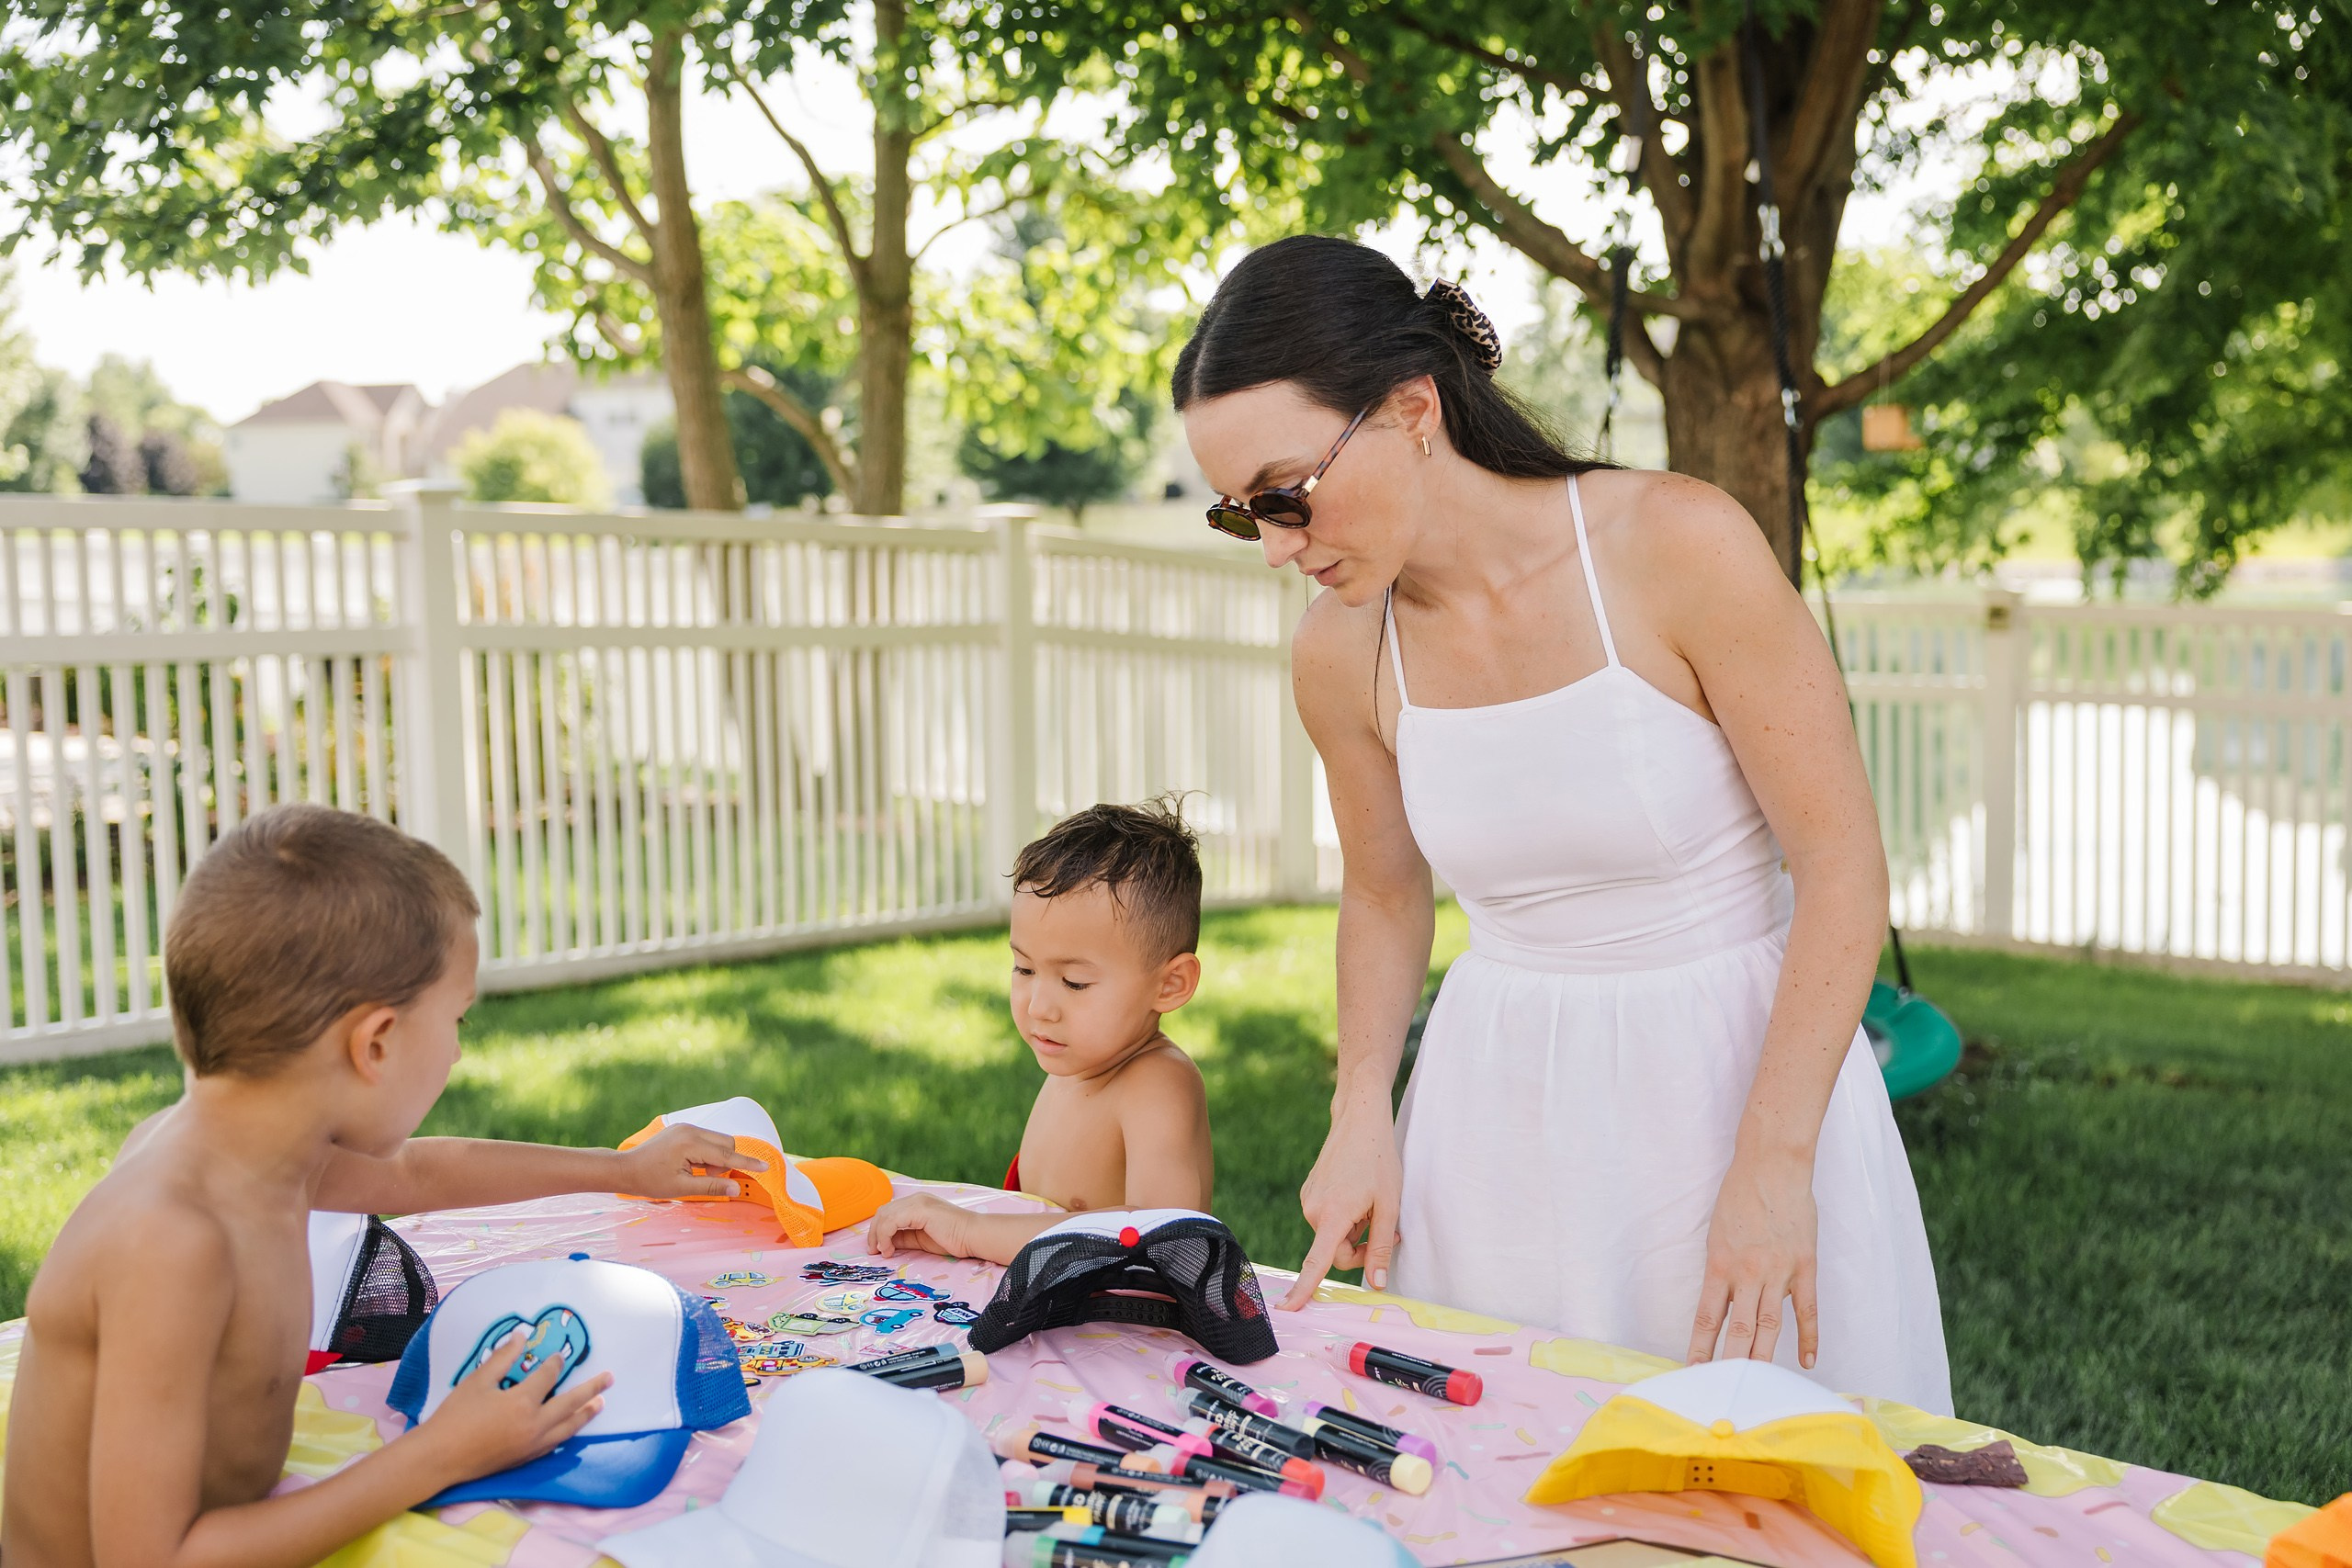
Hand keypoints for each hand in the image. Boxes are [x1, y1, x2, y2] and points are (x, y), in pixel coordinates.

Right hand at [411, 1328, 612, 1485]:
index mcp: (522, 1402)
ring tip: (600, 1404)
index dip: (554, 1364)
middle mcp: (534, 1425)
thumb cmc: (455, 1416)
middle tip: (609, 1379)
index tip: (559, 1355)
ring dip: (585, 1414)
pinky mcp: (525, 1459)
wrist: (438, 1458)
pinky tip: (570, 1429)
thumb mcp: (478, 1381)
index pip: (548, 1377)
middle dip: (592, 1389)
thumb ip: (503, 1358)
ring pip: (568, 1428)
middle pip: (571, 1403)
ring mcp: (531, 1445)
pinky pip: (554, 1444)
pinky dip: (567, 1433)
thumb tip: (521, 1337)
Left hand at [616, 1123, 763, 1199]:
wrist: (625, 1169)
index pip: (727, 1154)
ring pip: (718, 1140)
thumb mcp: (682, 1188)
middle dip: (725, 1161)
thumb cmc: (650, 1181)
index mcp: (690, 1143)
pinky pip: (707, 1138)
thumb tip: (736, 1189)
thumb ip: (712, 1186)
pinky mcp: (682, 1128)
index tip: (765, 1166)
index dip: (747, 1162)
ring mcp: (686, 1127)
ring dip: (716, 1157)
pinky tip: (691, 1164)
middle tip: (706, 1176)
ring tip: (695, 1171)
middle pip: (726, 1142)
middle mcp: (691, 1129)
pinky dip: (707, 1152)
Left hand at [867, 1193, 975, 1258]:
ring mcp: (918, 1202)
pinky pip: (892, 1221)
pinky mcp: (920, 1210)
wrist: (973, 1236)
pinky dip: (885, 1236)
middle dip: (874, 1232)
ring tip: (884, 1252)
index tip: (877, 1248)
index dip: (878, 1229)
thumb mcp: (920, 1240)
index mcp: (917, 1203)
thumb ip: (903, 1238)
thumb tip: (885, 1243)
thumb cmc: (953, 1239)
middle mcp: (915, 1198)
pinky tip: (890, 1249)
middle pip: (883, 1211)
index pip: (889, 1211)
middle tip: (874, 1251)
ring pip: (885, 1215)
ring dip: (878, 1235)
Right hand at [1280, 1106, 1400, 1309]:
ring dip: (1354, 1230)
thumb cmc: (1378, 1160)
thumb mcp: (1389, 1206)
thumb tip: (1377, 1283)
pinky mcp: (1309, 1193)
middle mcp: (1313, 1211)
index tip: (1288, 1309)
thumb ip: (1381, 1247)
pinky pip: (1328, 1220)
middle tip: (1386, 1229)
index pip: (1317, 1262)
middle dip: (1360, 1249)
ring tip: (1371, 1203)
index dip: (1304, 1289)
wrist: (1359, 1121)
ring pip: (1333, 1236)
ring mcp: (1308, 1201)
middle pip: (1336, 1252)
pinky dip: (1345, 1217)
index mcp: (1333, 1216)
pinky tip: (1358, 1194)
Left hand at [1686, 1147, 1819, 1369]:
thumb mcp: (1717, 1233)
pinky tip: (1808, 1361)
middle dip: (1730, 1363)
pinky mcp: (1804, 1266)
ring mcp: (1778, 1271)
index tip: (1692, 1371)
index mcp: (1719, 1264)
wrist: (1773, 1165)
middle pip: (1738, 1329)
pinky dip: (1808, 1337)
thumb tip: (1720, 1303)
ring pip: (1769, 1325)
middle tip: (1724, 1391)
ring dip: (1763, 1358)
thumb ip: (1721, 1270)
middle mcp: (1747, 1273)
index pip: (1706, 1317)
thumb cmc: (1739, 1196)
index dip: (1699, 1347)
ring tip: (1757, 1387)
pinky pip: (1806, 1309)